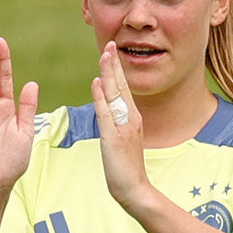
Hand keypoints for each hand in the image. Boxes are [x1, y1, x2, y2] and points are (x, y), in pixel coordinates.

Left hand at [91, 42, 149, 209]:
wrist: (134, 188)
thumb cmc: (127, 167)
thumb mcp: (124, 140)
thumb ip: (118, 124)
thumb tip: (110, 109)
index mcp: (133, 118)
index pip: (123, 88)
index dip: (117, 70)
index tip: (111, 53)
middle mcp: (130, 118)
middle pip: (121, 86)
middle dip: (114, 64)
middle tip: (109, 44)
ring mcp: (124, 126)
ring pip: (115, 94)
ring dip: (109, 73)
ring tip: (104, 55)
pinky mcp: (114, 136)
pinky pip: (106, 112)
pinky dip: (101, 96)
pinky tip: (97, 82)